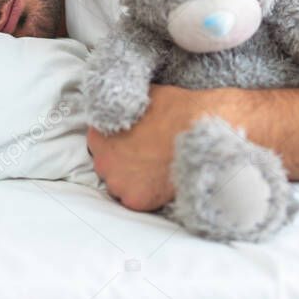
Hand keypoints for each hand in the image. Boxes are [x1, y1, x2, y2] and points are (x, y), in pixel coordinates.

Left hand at [86, 84, 228, 211]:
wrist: (200, 130)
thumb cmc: (174, 110)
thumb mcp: (142, 98)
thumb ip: (125, 109)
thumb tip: (125, 109)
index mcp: (99, 133)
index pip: (99, 143)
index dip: (116, 143)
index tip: (131, 142)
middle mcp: (102, 160)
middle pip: (107, 166)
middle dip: (123, 162)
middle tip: (146, 156)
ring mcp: (118, 182)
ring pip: (120, 185)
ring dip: (133, 180)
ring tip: (155, 170)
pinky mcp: (136, 200)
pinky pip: (137, 200)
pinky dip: (148, 194)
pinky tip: (162, 182)